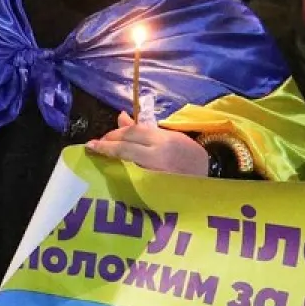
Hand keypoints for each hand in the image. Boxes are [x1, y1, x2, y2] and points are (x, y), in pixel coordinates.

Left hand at [86, 113, 208, 176]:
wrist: (209, 175)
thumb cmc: (188, 154)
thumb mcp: (169, 136)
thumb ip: (144, 128)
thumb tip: (121, 117)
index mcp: (162, 139)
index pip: (132, 133)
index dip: (113, 134)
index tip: (98, 138)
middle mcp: (157, 155)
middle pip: (125, 147)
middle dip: (107, 146)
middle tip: (95, 147)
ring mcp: (156, 173)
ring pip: (127, 163)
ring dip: (112, 159)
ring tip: (101, 157)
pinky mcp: (154, 188)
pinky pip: (133, 177)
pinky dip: (122, 172)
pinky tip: (114, 171)